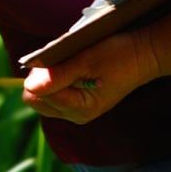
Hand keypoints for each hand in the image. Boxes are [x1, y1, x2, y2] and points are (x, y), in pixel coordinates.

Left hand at [22, 29, 158, 124]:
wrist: (141, 55)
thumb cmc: (115, 56)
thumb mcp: (85, 62)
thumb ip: (58, 76)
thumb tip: (29, 86)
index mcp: (79, 109)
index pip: (39, 96)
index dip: (40, 74)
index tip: (54, 57)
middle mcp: (76, 115)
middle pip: (36, 100)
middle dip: (42, 78)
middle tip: (61, 59)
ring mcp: (77, 110)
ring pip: (44, 97)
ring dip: (49, 77)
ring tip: (70, 62)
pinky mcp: (79, 102)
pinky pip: (55, 92)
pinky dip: (57, 78)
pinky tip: (73, 66)